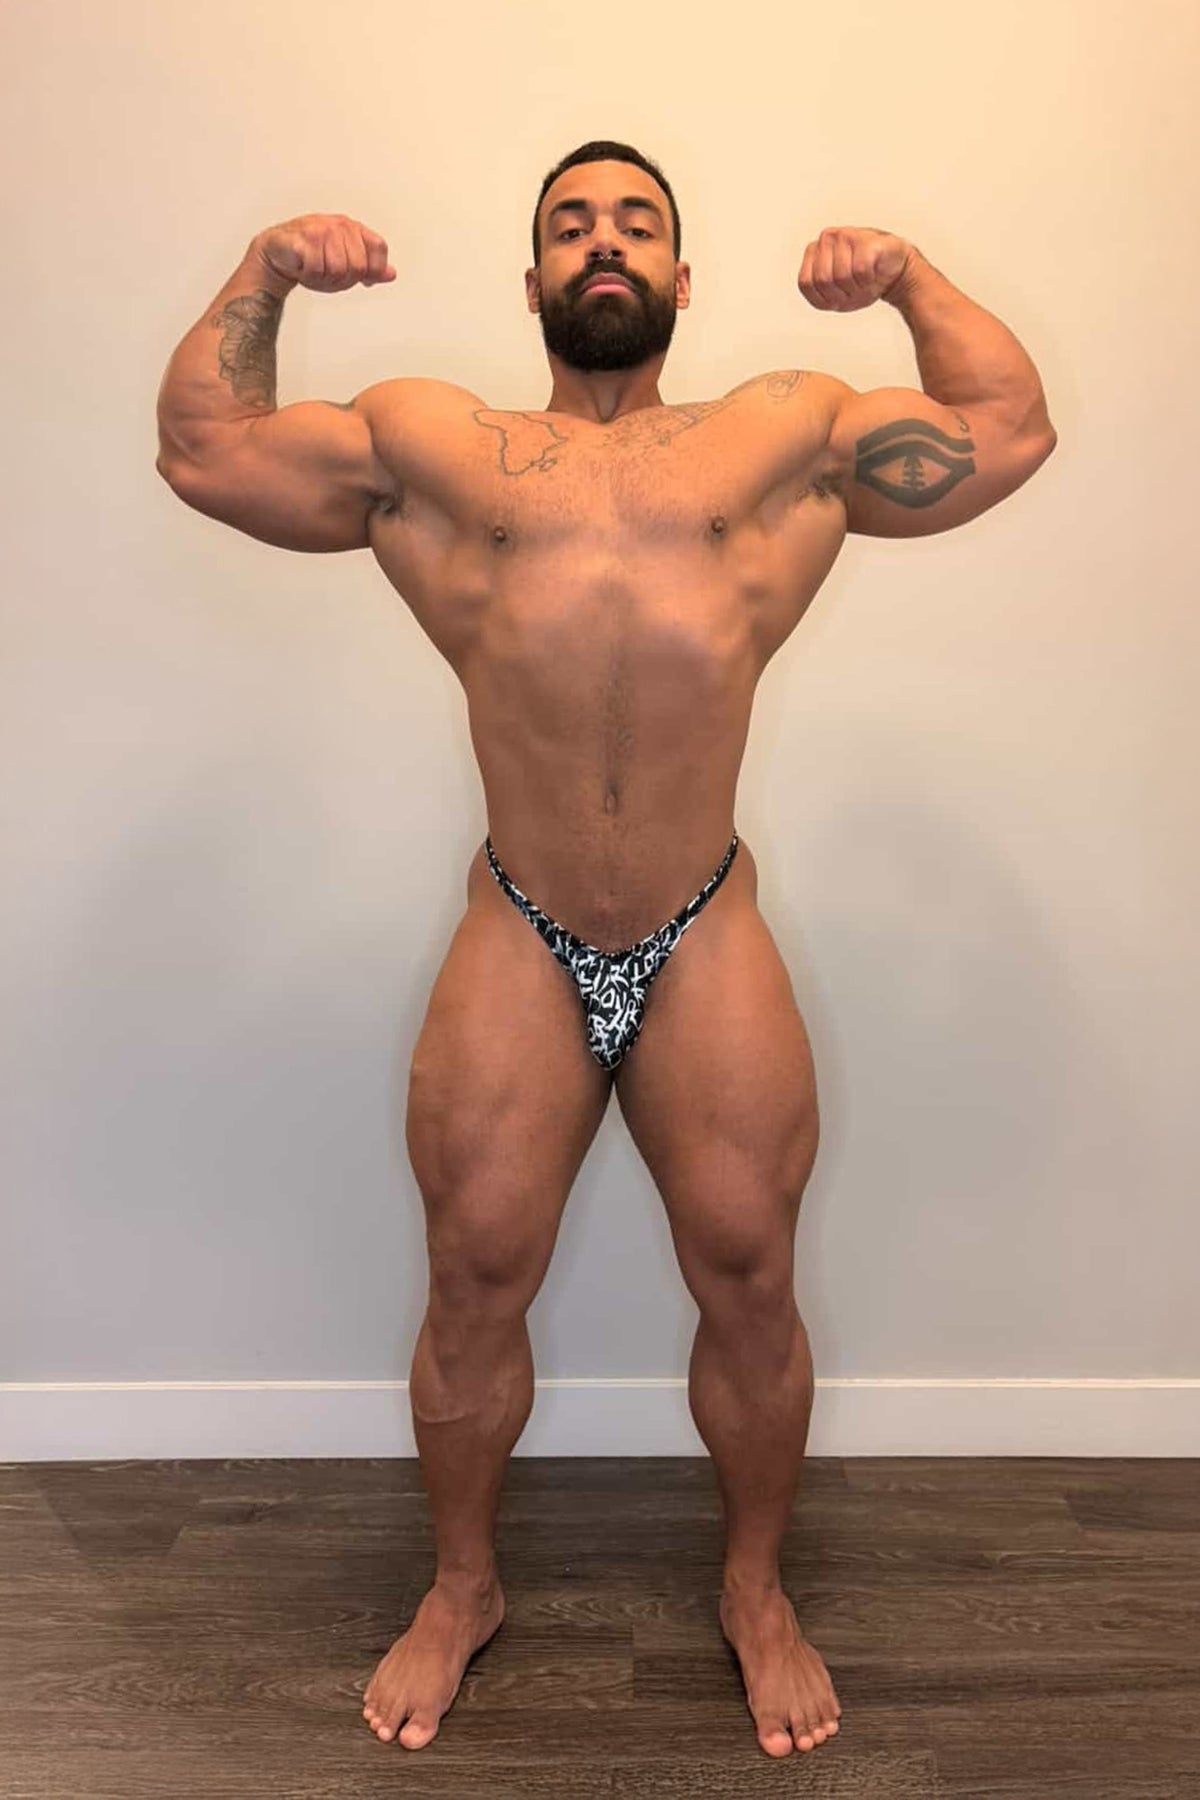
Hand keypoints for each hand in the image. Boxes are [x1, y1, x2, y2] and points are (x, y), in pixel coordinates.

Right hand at [251, 213, 395, 292]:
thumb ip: (369, 267)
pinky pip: (317, 270)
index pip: (379, 248)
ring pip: (338, 271)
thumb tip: (391, 273)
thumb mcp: (345, 262)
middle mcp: (338, 225)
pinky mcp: (302, 239)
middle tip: (328, 274)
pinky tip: (302, 267)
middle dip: (344, 280)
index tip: (363, 278)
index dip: (374, 269)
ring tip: (314, 270)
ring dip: (324, 279)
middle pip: (359, 266)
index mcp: (352, 227)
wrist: (276, 254)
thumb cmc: (310, 256)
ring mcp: (320, 230)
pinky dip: (309, 276)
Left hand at [798, 227, 916, 310]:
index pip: (806, 284)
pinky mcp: (866, 240)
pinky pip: (860, 271)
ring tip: (863, 281)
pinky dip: (868, 281)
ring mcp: (845, 235)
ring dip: (856, 288)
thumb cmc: (863, 281)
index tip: (837, 296)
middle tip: (853, 289)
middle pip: (823, 280)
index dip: (823, 297)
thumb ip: (814, 289)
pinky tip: (873, 273)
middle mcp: (827, 238)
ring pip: (841, 276)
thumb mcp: (832, 293)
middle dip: (840, 293)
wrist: (895, 271)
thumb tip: (810, 283)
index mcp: (814, 252)